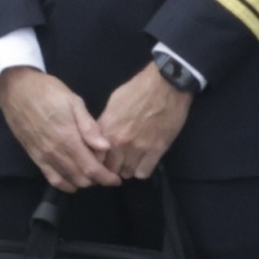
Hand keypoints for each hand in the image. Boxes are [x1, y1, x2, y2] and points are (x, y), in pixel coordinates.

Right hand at [0, 64, 118, 189]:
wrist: (16, 90)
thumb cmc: (48, 92)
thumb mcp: (74, 102)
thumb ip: (89, 127)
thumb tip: (105, 147)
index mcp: (69, 138)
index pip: (91, 168)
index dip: (106, 178)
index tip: (117, 180)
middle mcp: (56, 152)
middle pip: (81, 178)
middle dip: (97, 180)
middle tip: (107, 173)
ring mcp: (43, 156)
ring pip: (68, 180)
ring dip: (83, 182)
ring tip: (93, 175)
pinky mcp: (34, 156)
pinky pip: (51, 178)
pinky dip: (64, 184)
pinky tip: (73, 182)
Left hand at [94, 62, 191, 181]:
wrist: (165, 85)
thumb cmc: (137, 89)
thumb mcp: (112, 104)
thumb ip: (104, 124)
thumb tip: (99, 138)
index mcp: (105, 129)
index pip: (93, 157)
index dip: (96, 161)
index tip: (101, 161)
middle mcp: (119, 142)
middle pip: (109, 168)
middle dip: (111, 168)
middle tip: (116, 164)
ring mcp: (139, 147)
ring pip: (127, 173)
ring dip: (127, 170)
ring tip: (130, 163)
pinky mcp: (157, 150)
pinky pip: (144, 172)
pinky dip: (142, 170)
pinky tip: (143, 163)